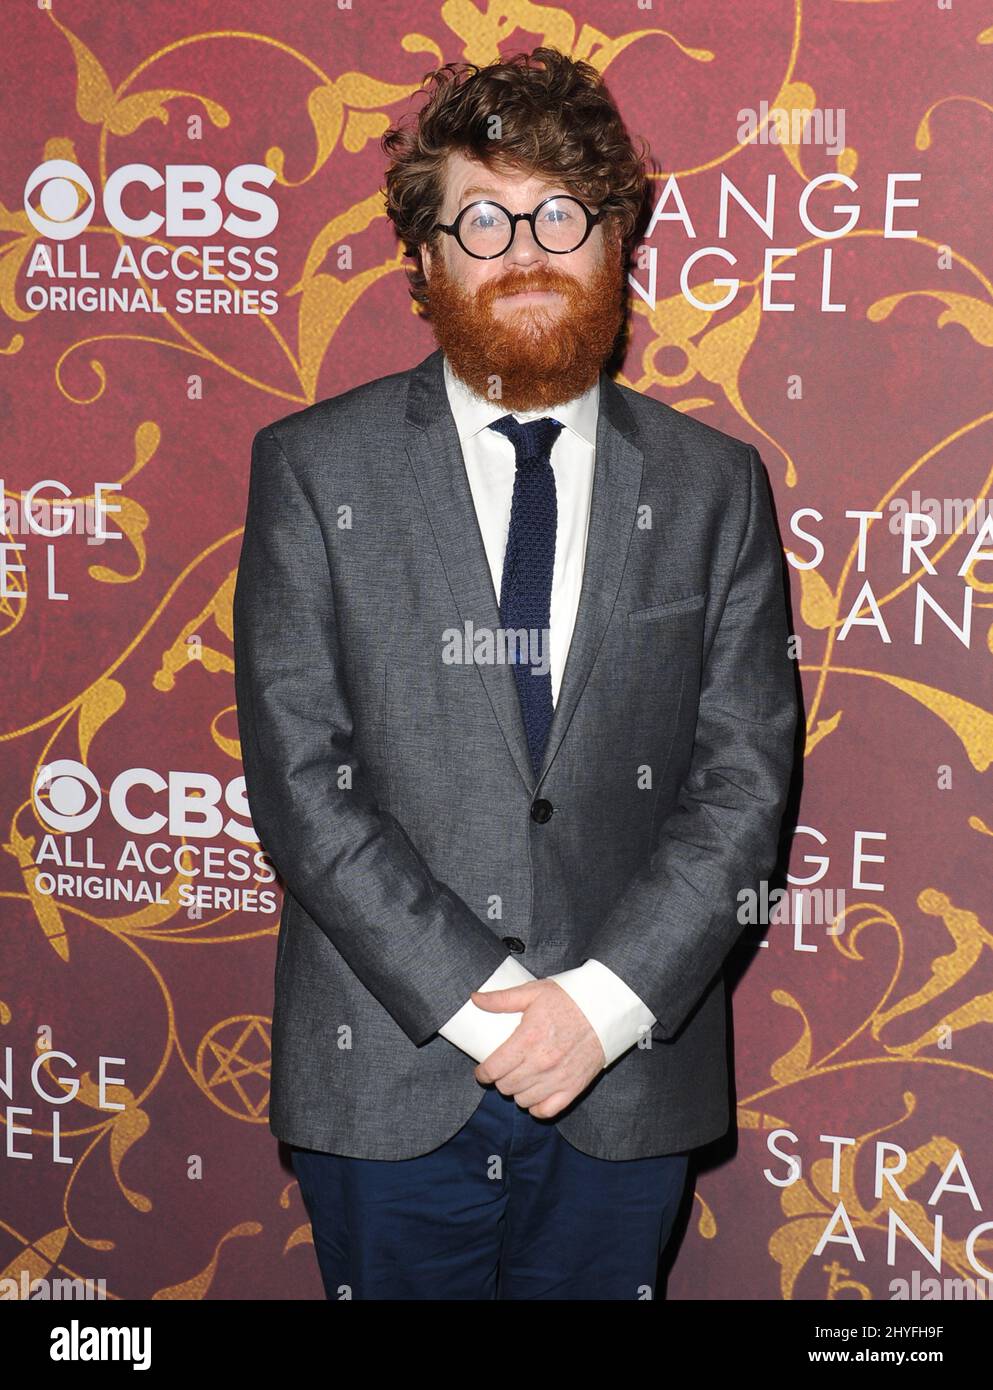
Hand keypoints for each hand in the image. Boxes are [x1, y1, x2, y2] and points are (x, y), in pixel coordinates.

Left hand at [470, 978, 605, 1117]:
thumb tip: (475, 998)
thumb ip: (501, 999)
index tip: (482, 1070)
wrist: (606, 1009)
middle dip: (499, 1080)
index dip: (483, 1073)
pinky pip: (547, 1110)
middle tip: (502, 1072)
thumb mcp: (533, 992)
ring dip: (516, 1092)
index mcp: (527, 1039)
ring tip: (518, 1080)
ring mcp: (558, 1078)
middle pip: (506, 1086)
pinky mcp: (574, 1088)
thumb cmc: (569, 998)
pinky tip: (534, 1095)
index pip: (494, 1068)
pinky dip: (536, 1107)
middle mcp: (541, 1063)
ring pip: (523, 1100)